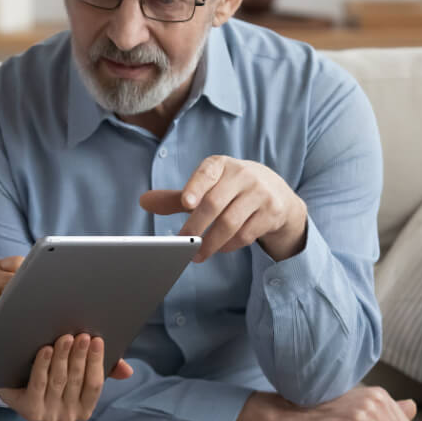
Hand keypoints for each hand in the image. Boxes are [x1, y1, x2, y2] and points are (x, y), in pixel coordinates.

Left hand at [0, 334, 133, 420]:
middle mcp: (67, 417)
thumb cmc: (50, 374)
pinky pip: (38, 385)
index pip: (95, 385)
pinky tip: (46, 349)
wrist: (11, 381)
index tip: (98, 340)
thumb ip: (102, 369)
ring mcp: (47, 416)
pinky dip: (42, 366)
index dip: (97, 361)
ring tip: (65, 337)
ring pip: (58, 381)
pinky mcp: (29, 410)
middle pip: (76, 381)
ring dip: (63, 357)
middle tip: (82, 335)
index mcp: (83, 409)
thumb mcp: (76, 372)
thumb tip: (127, 371)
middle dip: (80, 356)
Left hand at [139, 155, 306, 262]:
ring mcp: (260, 193)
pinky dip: (229, 245)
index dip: (195, 186)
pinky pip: (246, 234)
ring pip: (230, 222)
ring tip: (195, 255)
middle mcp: (243, 174)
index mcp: (221, 165)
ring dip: (210, 243)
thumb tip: (144, 201)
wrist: (277, 193)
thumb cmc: (231, 189)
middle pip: (214, 204)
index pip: (206, 172)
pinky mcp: (272, 212)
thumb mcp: (208, 187)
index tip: (186, 203)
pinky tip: (219, 248)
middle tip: (180, 244)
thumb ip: (177, 197)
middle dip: (195, 227)